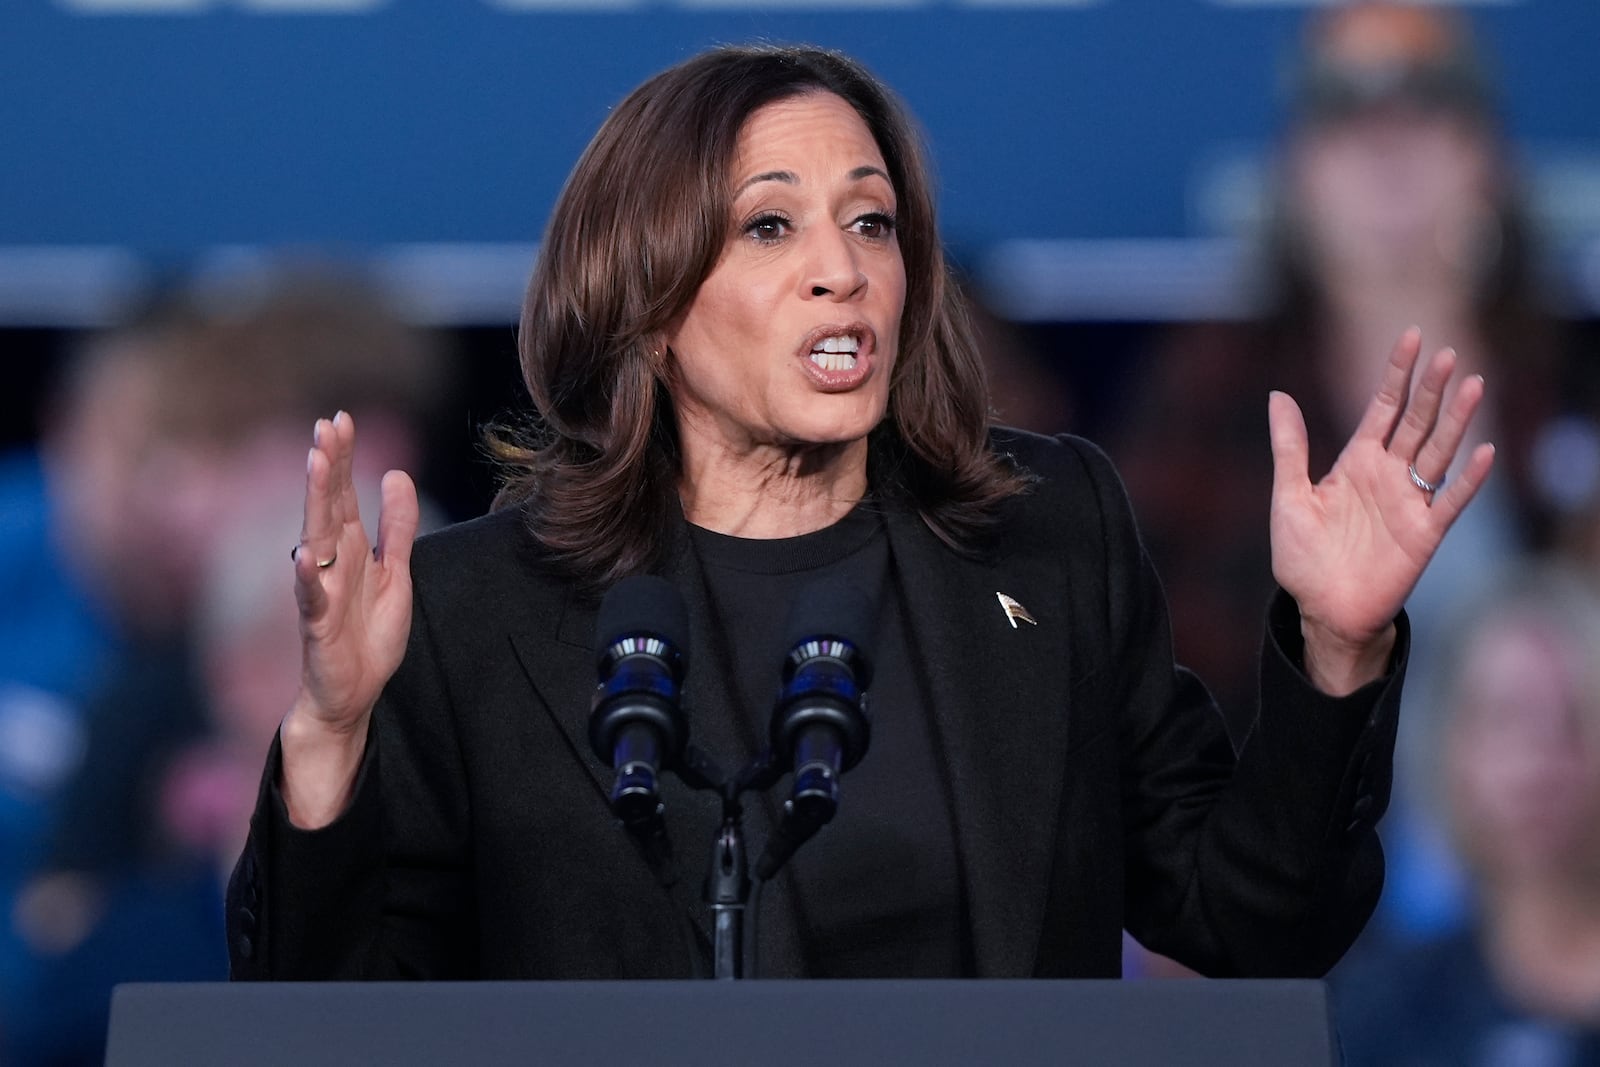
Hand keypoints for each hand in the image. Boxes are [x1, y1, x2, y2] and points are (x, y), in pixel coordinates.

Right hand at [282, 411, 418, 826]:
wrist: (353, 692)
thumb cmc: (368, 632)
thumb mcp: (395, 573)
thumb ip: (396, 528)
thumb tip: (397, 475)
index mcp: (349, 548)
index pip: (343, 493)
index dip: (343, 457)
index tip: (341, 418)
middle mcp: (329, 562)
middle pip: (327, 504)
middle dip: (327, 464)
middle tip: (327, 424)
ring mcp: (321, 591)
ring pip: (315, 538)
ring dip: (314, 502)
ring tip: (314, 464)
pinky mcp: (318, 626)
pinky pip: (311, 597)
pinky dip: (308, 577)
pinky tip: (306, 555)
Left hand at [1268, 328, 1494, 694]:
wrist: (1322, 609)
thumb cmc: (1303, 557)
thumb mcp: (1288, 496)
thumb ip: (1290, 447)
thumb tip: (1278, 395)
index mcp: (1356, 461)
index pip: (1382, 408)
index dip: (1397, 374)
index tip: (1413, 337)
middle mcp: (1388, 475)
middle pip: (1416, 423)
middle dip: (1431, 389)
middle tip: (1449, 354)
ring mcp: (1409, 502)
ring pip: (1438, 453)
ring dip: (1456, 422)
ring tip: (1473, 386)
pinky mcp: (1424, 533)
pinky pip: (1450, 502)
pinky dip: (1468, 479)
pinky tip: (1483, 452)